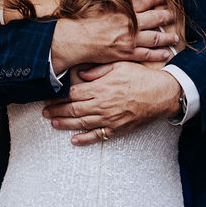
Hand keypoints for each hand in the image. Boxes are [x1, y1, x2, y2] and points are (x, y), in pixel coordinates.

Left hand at [42, 62, 179, 145]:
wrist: (161, 94)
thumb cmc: (141, 78)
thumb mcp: (120, 66)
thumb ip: (98, 71)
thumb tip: (81, 75)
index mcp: (101, 88)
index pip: (74, 93)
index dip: (61, 96)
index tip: (51, 96)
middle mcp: (102, 105)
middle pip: (73, 109)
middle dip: (56, 110)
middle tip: (44, 111)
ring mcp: (108, 119)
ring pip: (81, 123)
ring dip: (65, 124)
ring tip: (53, 123)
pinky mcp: (116, 129)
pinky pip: (97, 136)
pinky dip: (84, 139)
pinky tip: (74, 140)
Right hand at [50, 0, 178, 72]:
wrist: (74, 40)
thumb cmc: (81, 20)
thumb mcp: (96, 1)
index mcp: (123, 8)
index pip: (145, 0)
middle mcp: (130, 23)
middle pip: (155, 17)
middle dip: (167, 15)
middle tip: (174, 14)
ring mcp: (130, 39)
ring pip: (155, 37)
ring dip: (167, 37)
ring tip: (175, 37)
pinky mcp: (127, 53)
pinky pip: (147, 54)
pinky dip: (158, 53)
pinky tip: (166, 52)